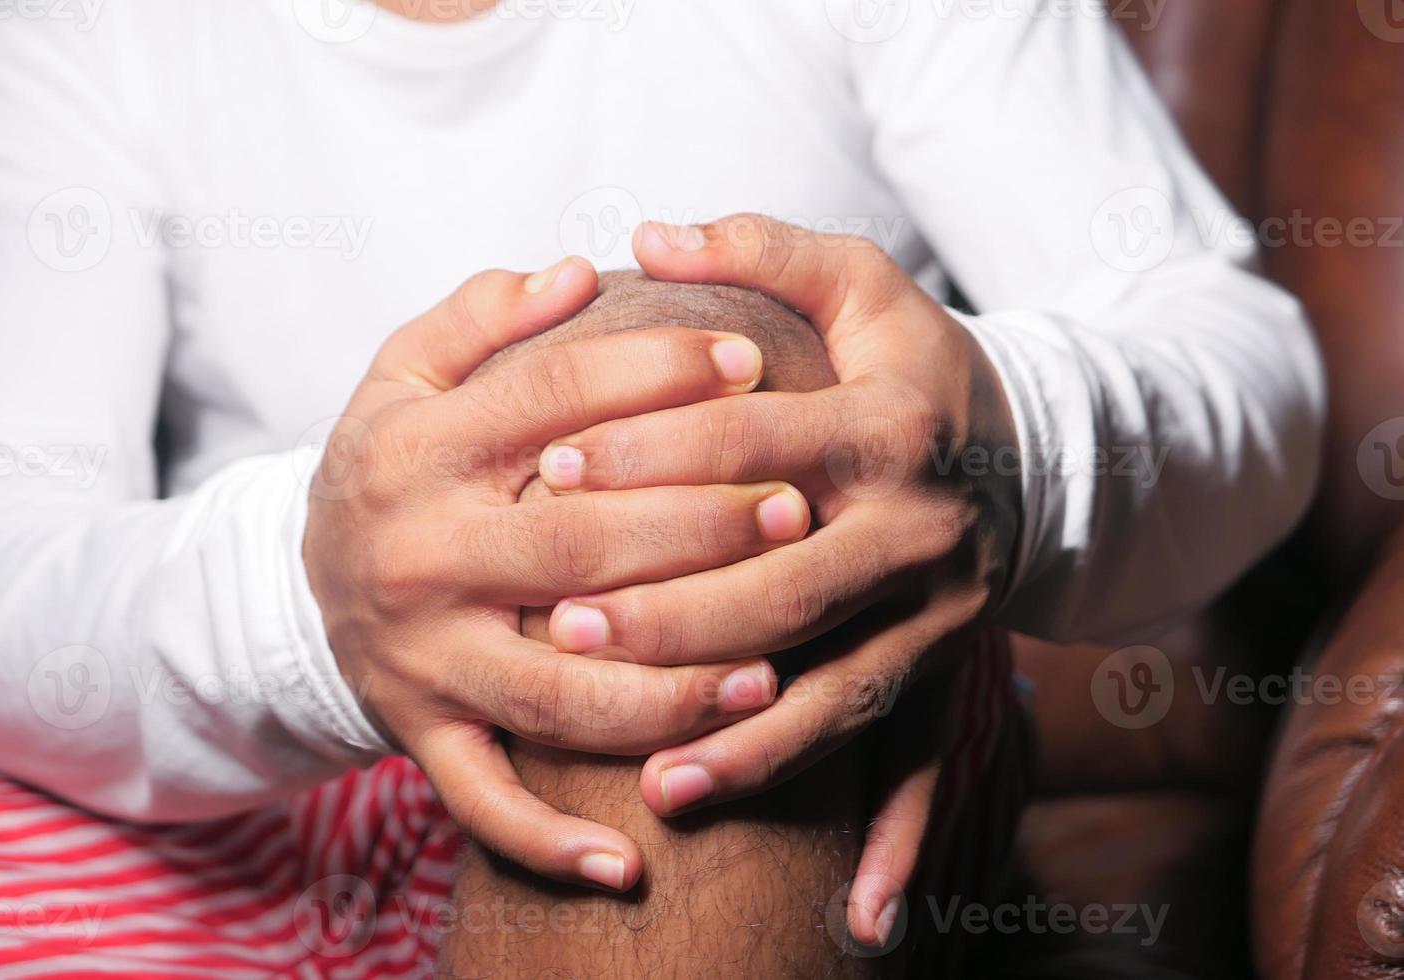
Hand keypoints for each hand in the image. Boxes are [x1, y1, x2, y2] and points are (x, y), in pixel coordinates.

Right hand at [303, 257, 811, 891]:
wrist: (297, 583)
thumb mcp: (401, 374)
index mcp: (416, 448)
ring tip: (770, 671)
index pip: (550, 396)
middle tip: (797, 510)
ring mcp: (420, 658)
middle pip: (575, 542)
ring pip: (555, 690)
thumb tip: (576, 268)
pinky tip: (631, 865)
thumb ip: (480, 316)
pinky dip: (550, 843)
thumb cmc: (390, 467)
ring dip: (666, 690)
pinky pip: (484, 802)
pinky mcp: (420, 735)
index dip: (655, 370)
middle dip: (695, 526)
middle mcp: (418, 554)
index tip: (751, 357)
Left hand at [533, 215, 1021, 815]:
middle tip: (562, 627)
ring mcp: (946, 615)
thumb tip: (642, 229)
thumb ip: (757, 244)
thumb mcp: (861, 277)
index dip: (654, 449)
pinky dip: (894, 840)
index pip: (758, 444)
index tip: (553, 466)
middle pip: (789, 586)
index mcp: (889, 427)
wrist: (1028, 444)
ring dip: (754, 744)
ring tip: (659, 781)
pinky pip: (926, 763)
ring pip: (844, 694)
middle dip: (674, 612)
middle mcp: (924, 531)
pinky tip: (856, 917)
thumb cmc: (917, 362)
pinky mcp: (954, 669)